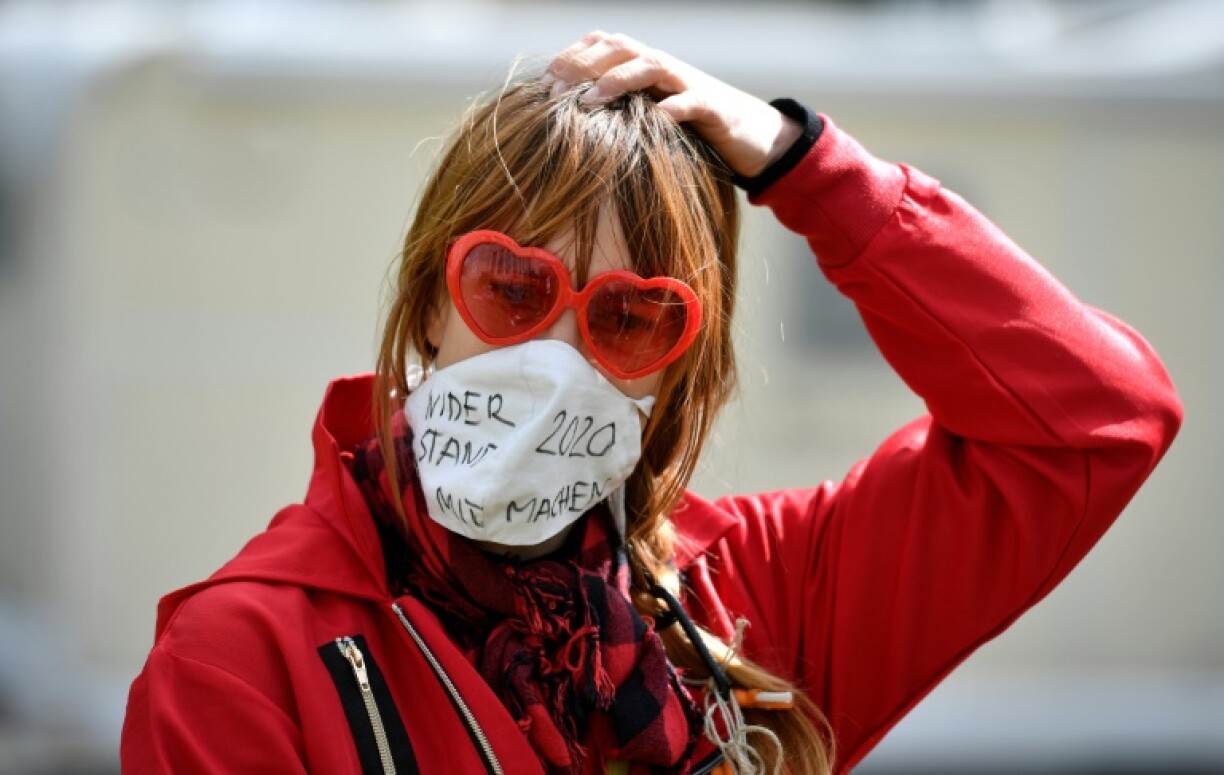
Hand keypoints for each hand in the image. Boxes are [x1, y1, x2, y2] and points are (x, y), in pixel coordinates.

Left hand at [547, 31, 802, 178]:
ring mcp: (689, 84)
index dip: (571, 56)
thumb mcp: (647, 117)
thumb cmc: (690, 130)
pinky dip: (671, 109)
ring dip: (617, 79)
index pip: (602, 44)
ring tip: (590, 100)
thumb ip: (617, 112)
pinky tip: (652, 121)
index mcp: (643, 66)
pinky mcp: (715, 108)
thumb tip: (569, 126)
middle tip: (555, 88)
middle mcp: (663, 67)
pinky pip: (692, 102)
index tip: (543, 82)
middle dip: (584, 63)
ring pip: (651, 65)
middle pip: (619, 47)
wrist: (751, 135)